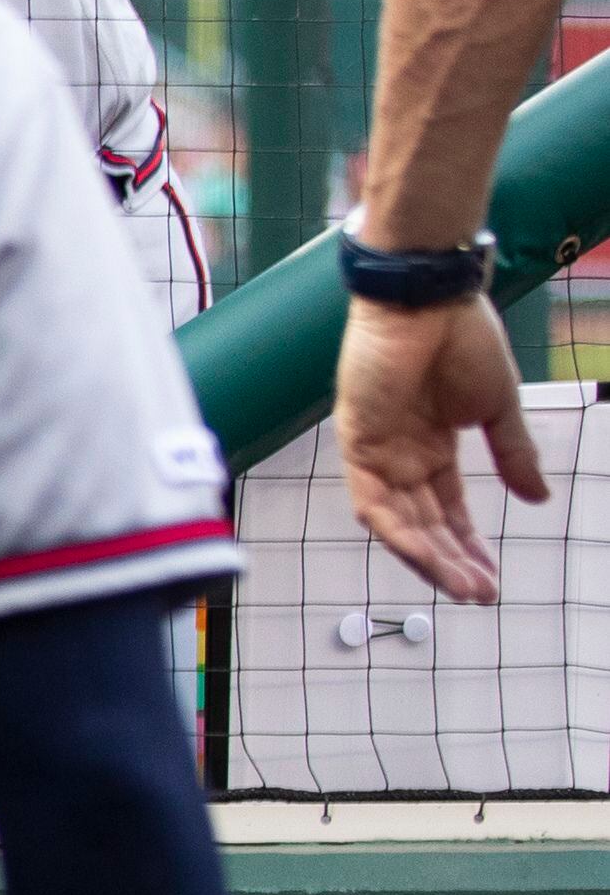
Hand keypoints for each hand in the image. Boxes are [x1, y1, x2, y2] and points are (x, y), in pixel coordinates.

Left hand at [336, 293, 542, 605]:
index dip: (469, 545)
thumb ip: (514, 455)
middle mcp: (400, 456)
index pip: (448, 510)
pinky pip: (373, 503)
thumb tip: (538, 498)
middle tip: (480, 595)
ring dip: (429, 558)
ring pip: (399, 524)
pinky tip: (426, 558)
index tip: (493, 577)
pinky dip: (400, 534)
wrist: (432, 299)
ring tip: (463, 587)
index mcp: (431, 448)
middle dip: (452, 562)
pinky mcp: (357, 444)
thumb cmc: (462, 339)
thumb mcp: (497, 408)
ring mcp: (376, 452)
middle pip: (424, 524)